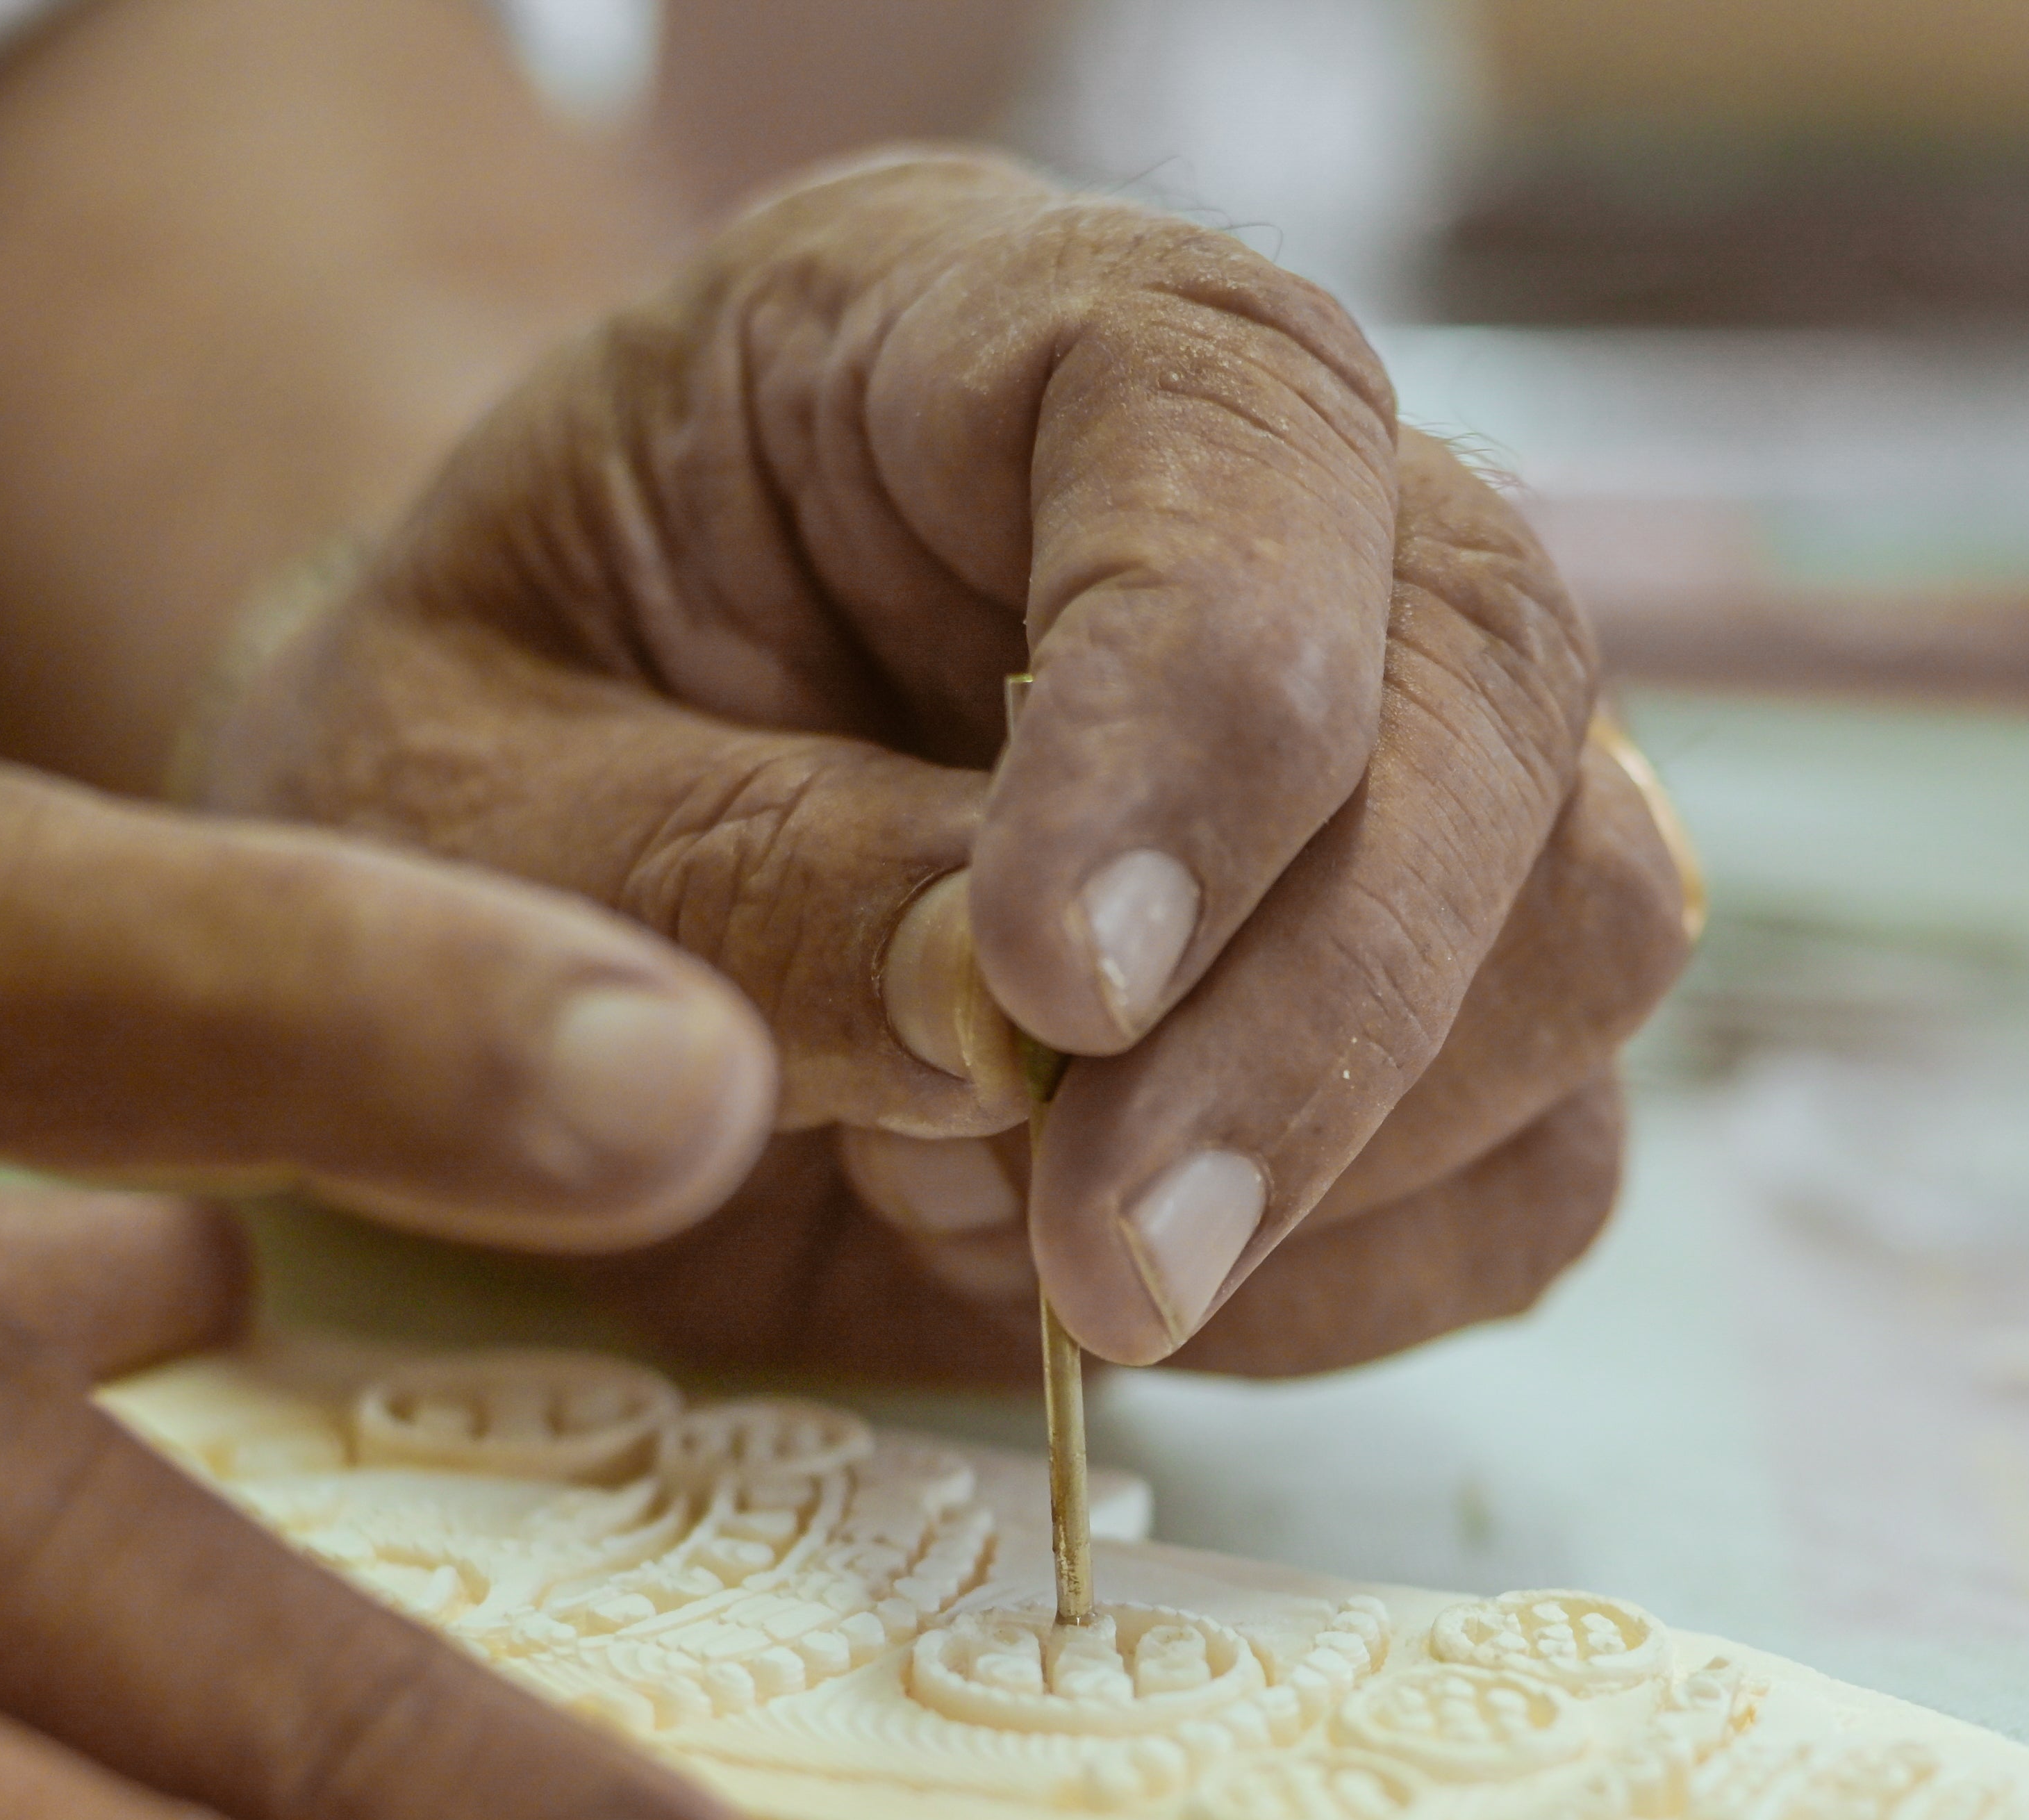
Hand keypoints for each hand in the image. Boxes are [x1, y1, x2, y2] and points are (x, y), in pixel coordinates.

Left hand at [191, 151, 1695, 1380]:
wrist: (493, 880)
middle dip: (1324, 1006)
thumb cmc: (459, 767)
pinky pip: (1539, 1157)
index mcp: (976, 329)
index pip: (1232, 417)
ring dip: (1349, 1150)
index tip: (1058, 980)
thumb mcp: (439, 802)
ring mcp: (1394, 751)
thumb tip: (998, 1025)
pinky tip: (1108, 1281)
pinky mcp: (1433, 995)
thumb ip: (689, 882)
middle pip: (1499, 673)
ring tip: (1020, 1238)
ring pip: (1589, 918)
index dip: (1199, 696)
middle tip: (1096, 1262)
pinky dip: (1355, 1278)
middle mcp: (1260, 504)